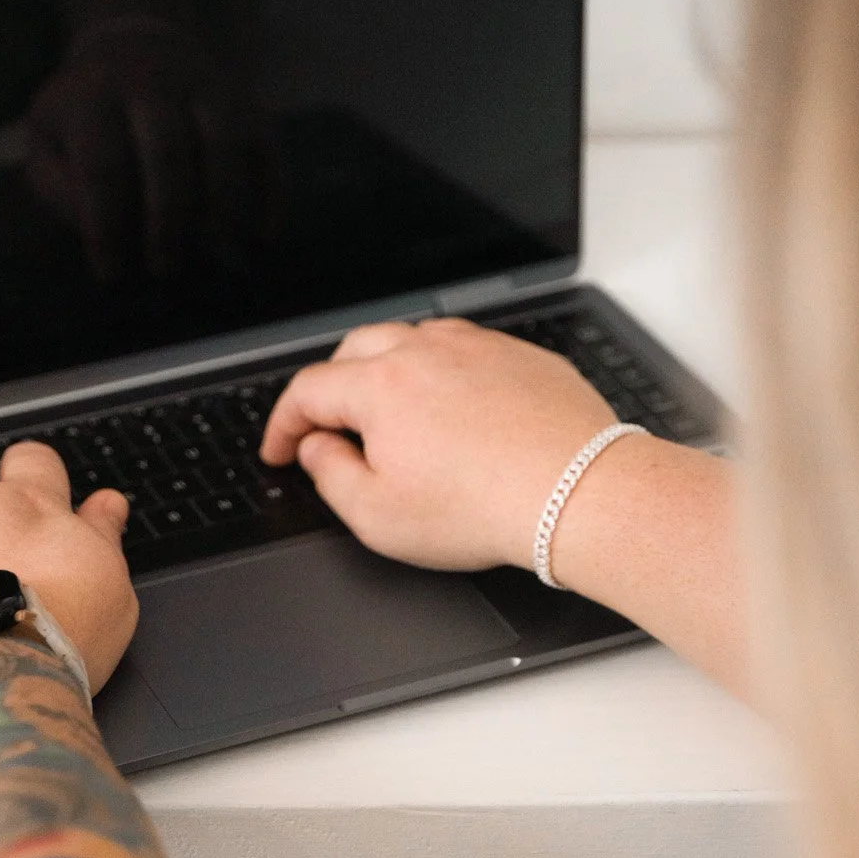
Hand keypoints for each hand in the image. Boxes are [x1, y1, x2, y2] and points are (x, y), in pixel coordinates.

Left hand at [24, 20, 275, 283]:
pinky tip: (261, 237)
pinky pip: (264, 145)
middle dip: (167, 221)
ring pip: (223, 143)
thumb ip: (57, 186)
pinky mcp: (243, 99)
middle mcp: (151, 82)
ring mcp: (203, 86)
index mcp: (92, 97)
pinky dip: (270, 193)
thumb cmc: (87, 116)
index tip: (111, 274)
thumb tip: (94, 229)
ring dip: (221, 206)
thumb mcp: (48, 140)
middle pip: (168, 153)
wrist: (135, 44)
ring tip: (212, 252)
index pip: (102, 166)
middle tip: (164, 269)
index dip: (107, 226)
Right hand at [260, 318, 617, 571]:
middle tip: (330, 427)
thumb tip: (318, 449)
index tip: (281, 450)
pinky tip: (454, 409)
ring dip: (387, 370)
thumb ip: (331, 477)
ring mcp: (477, 347)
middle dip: (331, 386)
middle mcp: (425, 352)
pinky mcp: (520, 355)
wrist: (577, 493)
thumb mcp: (380, 517)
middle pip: (355, 351)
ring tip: (391, 413)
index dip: (283, 424)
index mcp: (380, 388)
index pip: (308, 391)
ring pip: (412, 340)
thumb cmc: (483, 509)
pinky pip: (467, 350)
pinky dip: (445, 372)